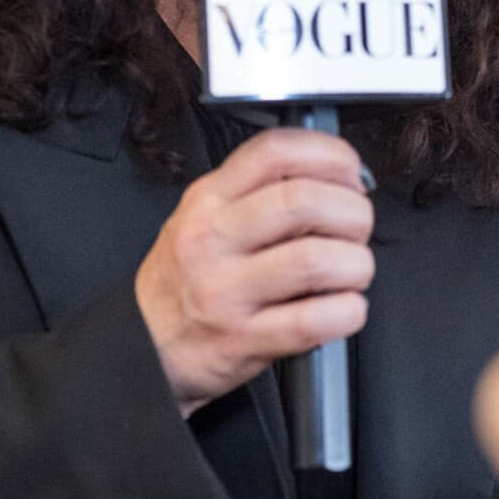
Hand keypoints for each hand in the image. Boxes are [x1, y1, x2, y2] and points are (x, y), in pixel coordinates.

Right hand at [136, 126, 374, 416]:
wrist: (143, 347)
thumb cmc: (183, 283)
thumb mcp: (201, 219)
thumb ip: (257, 194)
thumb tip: (336, 181)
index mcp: (208, 200)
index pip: (275, 151)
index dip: (330, 155)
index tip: (351, 174)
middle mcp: (213, 239)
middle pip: (303, 201)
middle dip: (353, 213)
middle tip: (356, 230)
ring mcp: (225, 291)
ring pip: (316, 261)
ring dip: (355, 265)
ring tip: (352, 272)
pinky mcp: (243, 340)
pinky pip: (314, 321)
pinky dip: (348, 312)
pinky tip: (344, 308)